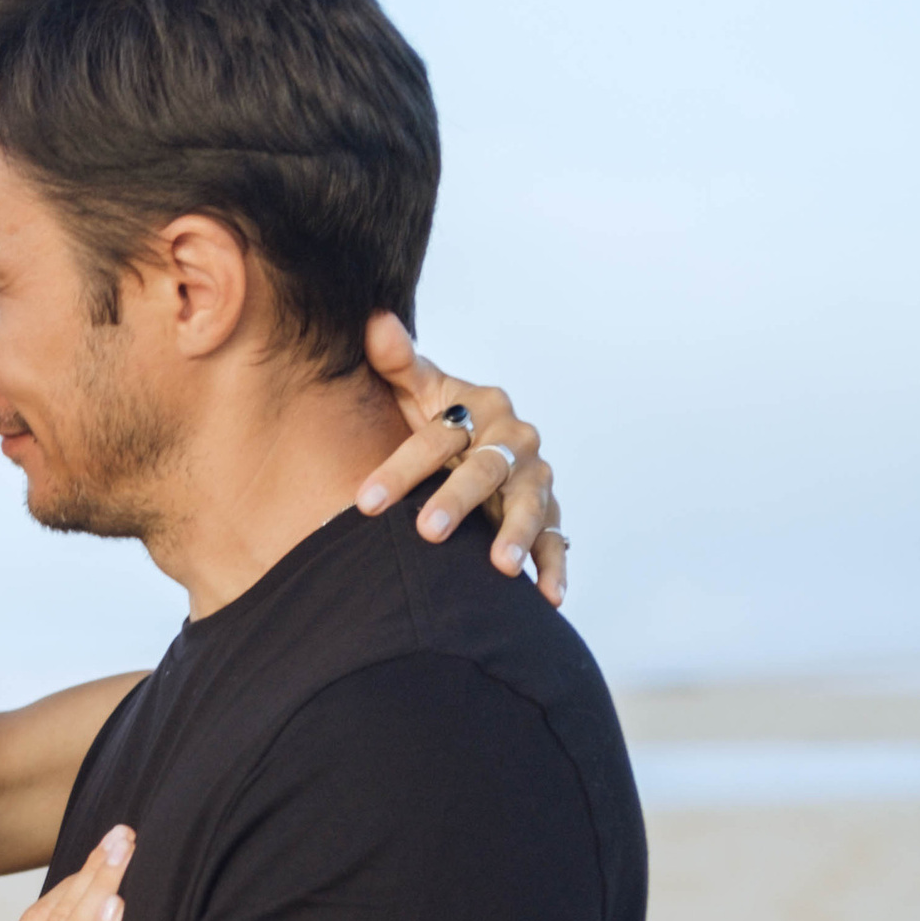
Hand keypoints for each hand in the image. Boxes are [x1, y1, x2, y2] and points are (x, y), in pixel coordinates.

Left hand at [356, 316, 566, 604]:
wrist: (472, 443)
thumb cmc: (436, 418)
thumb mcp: (416, 389)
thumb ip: (397, 362)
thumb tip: (374, 323)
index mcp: (483, 407)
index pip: (438, 436)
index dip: (401, 469)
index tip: (364, 501)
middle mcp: (515, 442)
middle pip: (486, 470)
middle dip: (458, 499)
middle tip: (428, 531)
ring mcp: (534, 480)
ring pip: (528, 505)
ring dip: (516, 534)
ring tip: (500, 565)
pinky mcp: (547, 515)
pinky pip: (556, 542)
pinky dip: (553, 568)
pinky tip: (546, 597)